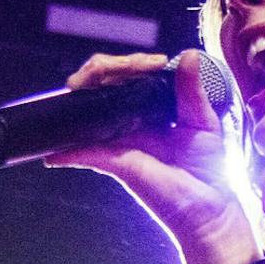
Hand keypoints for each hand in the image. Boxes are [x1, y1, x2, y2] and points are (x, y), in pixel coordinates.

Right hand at [42, 50, 255, 263]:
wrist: (207, 208)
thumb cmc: (207, 169)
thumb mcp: (205, 123)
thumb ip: (192, 91)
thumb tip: (190, 56)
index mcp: (152, 109)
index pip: (130, 76)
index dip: (131, 63)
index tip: (152, 62)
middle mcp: (132, 121)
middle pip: (103, 86)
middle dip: (102, 68)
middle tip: (117, 67)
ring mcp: (120, 141)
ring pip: (89, 109)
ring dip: (81, 91)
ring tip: (82, 81)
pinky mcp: (115, 162)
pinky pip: (85, 152)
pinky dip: (69, 150)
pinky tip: (57, 150)